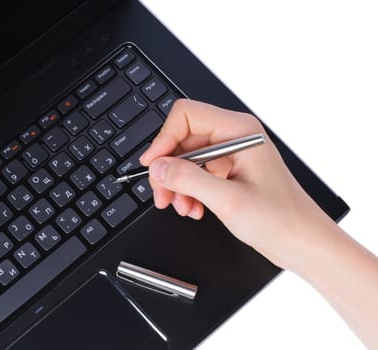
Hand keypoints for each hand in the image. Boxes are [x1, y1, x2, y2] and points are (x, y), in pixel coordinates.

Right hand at [140, 99, 331, 268]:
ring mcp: (230, 154)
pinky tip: (193, 209)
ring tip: (181, 207)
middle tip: (163, 195)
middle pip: (182, 140)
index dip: (164, 138)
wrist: (301, 242)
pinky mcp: (227, 171)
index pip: (187, 115)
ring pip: (185, 159)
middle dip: (168, 169)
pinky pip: (194, 174)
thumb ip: (188, 180)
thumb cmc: (281, 219)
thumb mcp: (229, 200)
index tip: (153, 164)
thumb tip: (158, 167)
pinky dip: (187, 192)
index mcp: (240, 131)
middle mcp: (233, 137)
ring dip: (176, 185)